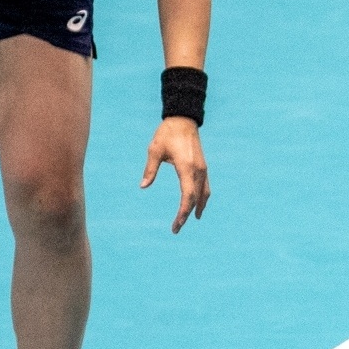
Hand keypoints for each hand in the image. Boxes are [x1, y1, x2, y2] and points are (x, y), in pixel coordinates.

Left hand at [142, 115, 209, 232]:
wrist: (183, 120)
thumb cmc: (167, 134)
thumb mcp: (154, 150)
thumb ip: (150, 169)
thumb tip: (143, 186)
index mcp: (187, 167)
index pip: (187, 196)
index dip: (182, 213)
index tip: (176, 225)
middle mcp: (198, 170)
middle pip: (195, 199)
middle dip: (186, 215)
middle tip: (176, 228)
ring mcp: (203, 169)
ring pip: (204, 194)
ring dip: (197, 208)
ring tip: (191, 220)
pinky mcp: (203, 167)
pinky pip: (205, 187)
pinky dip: (202, 198)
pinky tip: (197, 204)